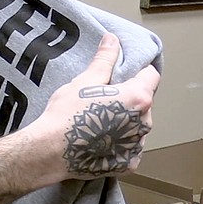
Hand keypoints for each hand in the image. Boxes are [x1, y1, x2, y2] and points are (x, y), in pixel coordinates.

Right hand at [30, 32, 159, 182]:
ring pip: (136, 126)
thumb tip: (112, 40)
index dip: (137, 72)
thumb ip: (104, 60)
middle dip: (127, 99)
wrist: (51, 150)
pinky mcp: (128, 163)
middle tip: (100, 100)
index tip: (122, 75)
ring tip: (96, 122)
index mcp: (138, 97)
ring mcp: (137, 145)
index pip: (151, 75)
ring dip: (123, 123)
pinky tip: (98, 141)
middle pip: (142, 103)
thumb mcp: (84, 81)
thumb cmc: (67, 114)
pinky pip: (128, 149)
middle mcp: (145, 122)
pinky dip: (117, 145)